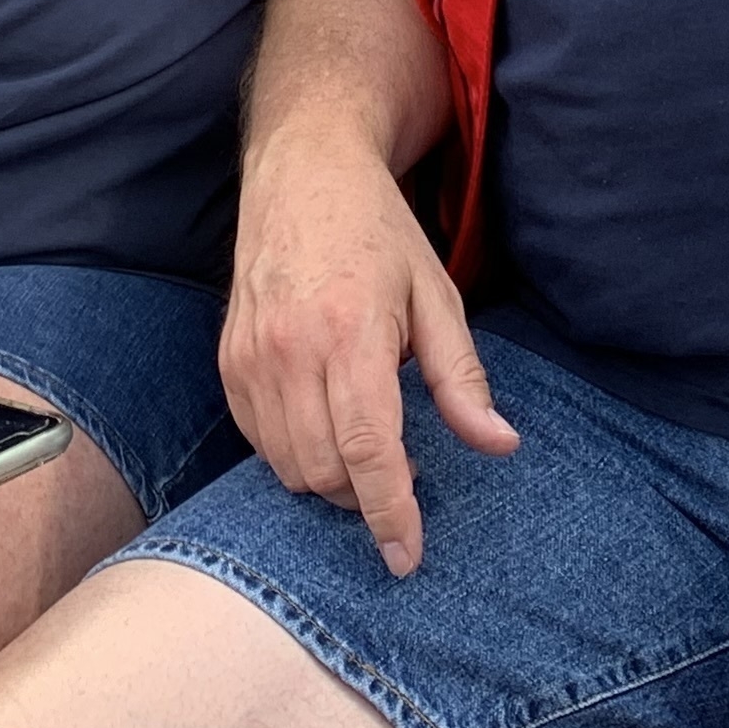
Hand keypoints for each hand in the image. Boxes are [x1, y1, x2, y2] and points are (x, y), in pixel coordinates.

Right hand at [220, 119, 516, 574]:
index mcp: (350, 334)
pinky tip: (324, 423)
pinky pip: (257, 439)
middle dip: (365, 496)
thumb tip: (500, 445)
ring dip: (329, 479)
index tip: (406, 557)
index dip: (389, 514)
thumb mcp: (437, 295)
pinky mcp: (228, 359)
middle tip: (403, 473)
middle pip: (324, 471)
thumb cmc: (379, 231)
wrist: (304, 170)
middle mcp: (290, 351)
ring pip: (286, 465)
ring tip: (365, 445)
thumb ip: (462, 379)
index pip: (367, 452)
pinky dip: (291, 452)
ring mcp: (250, 357)